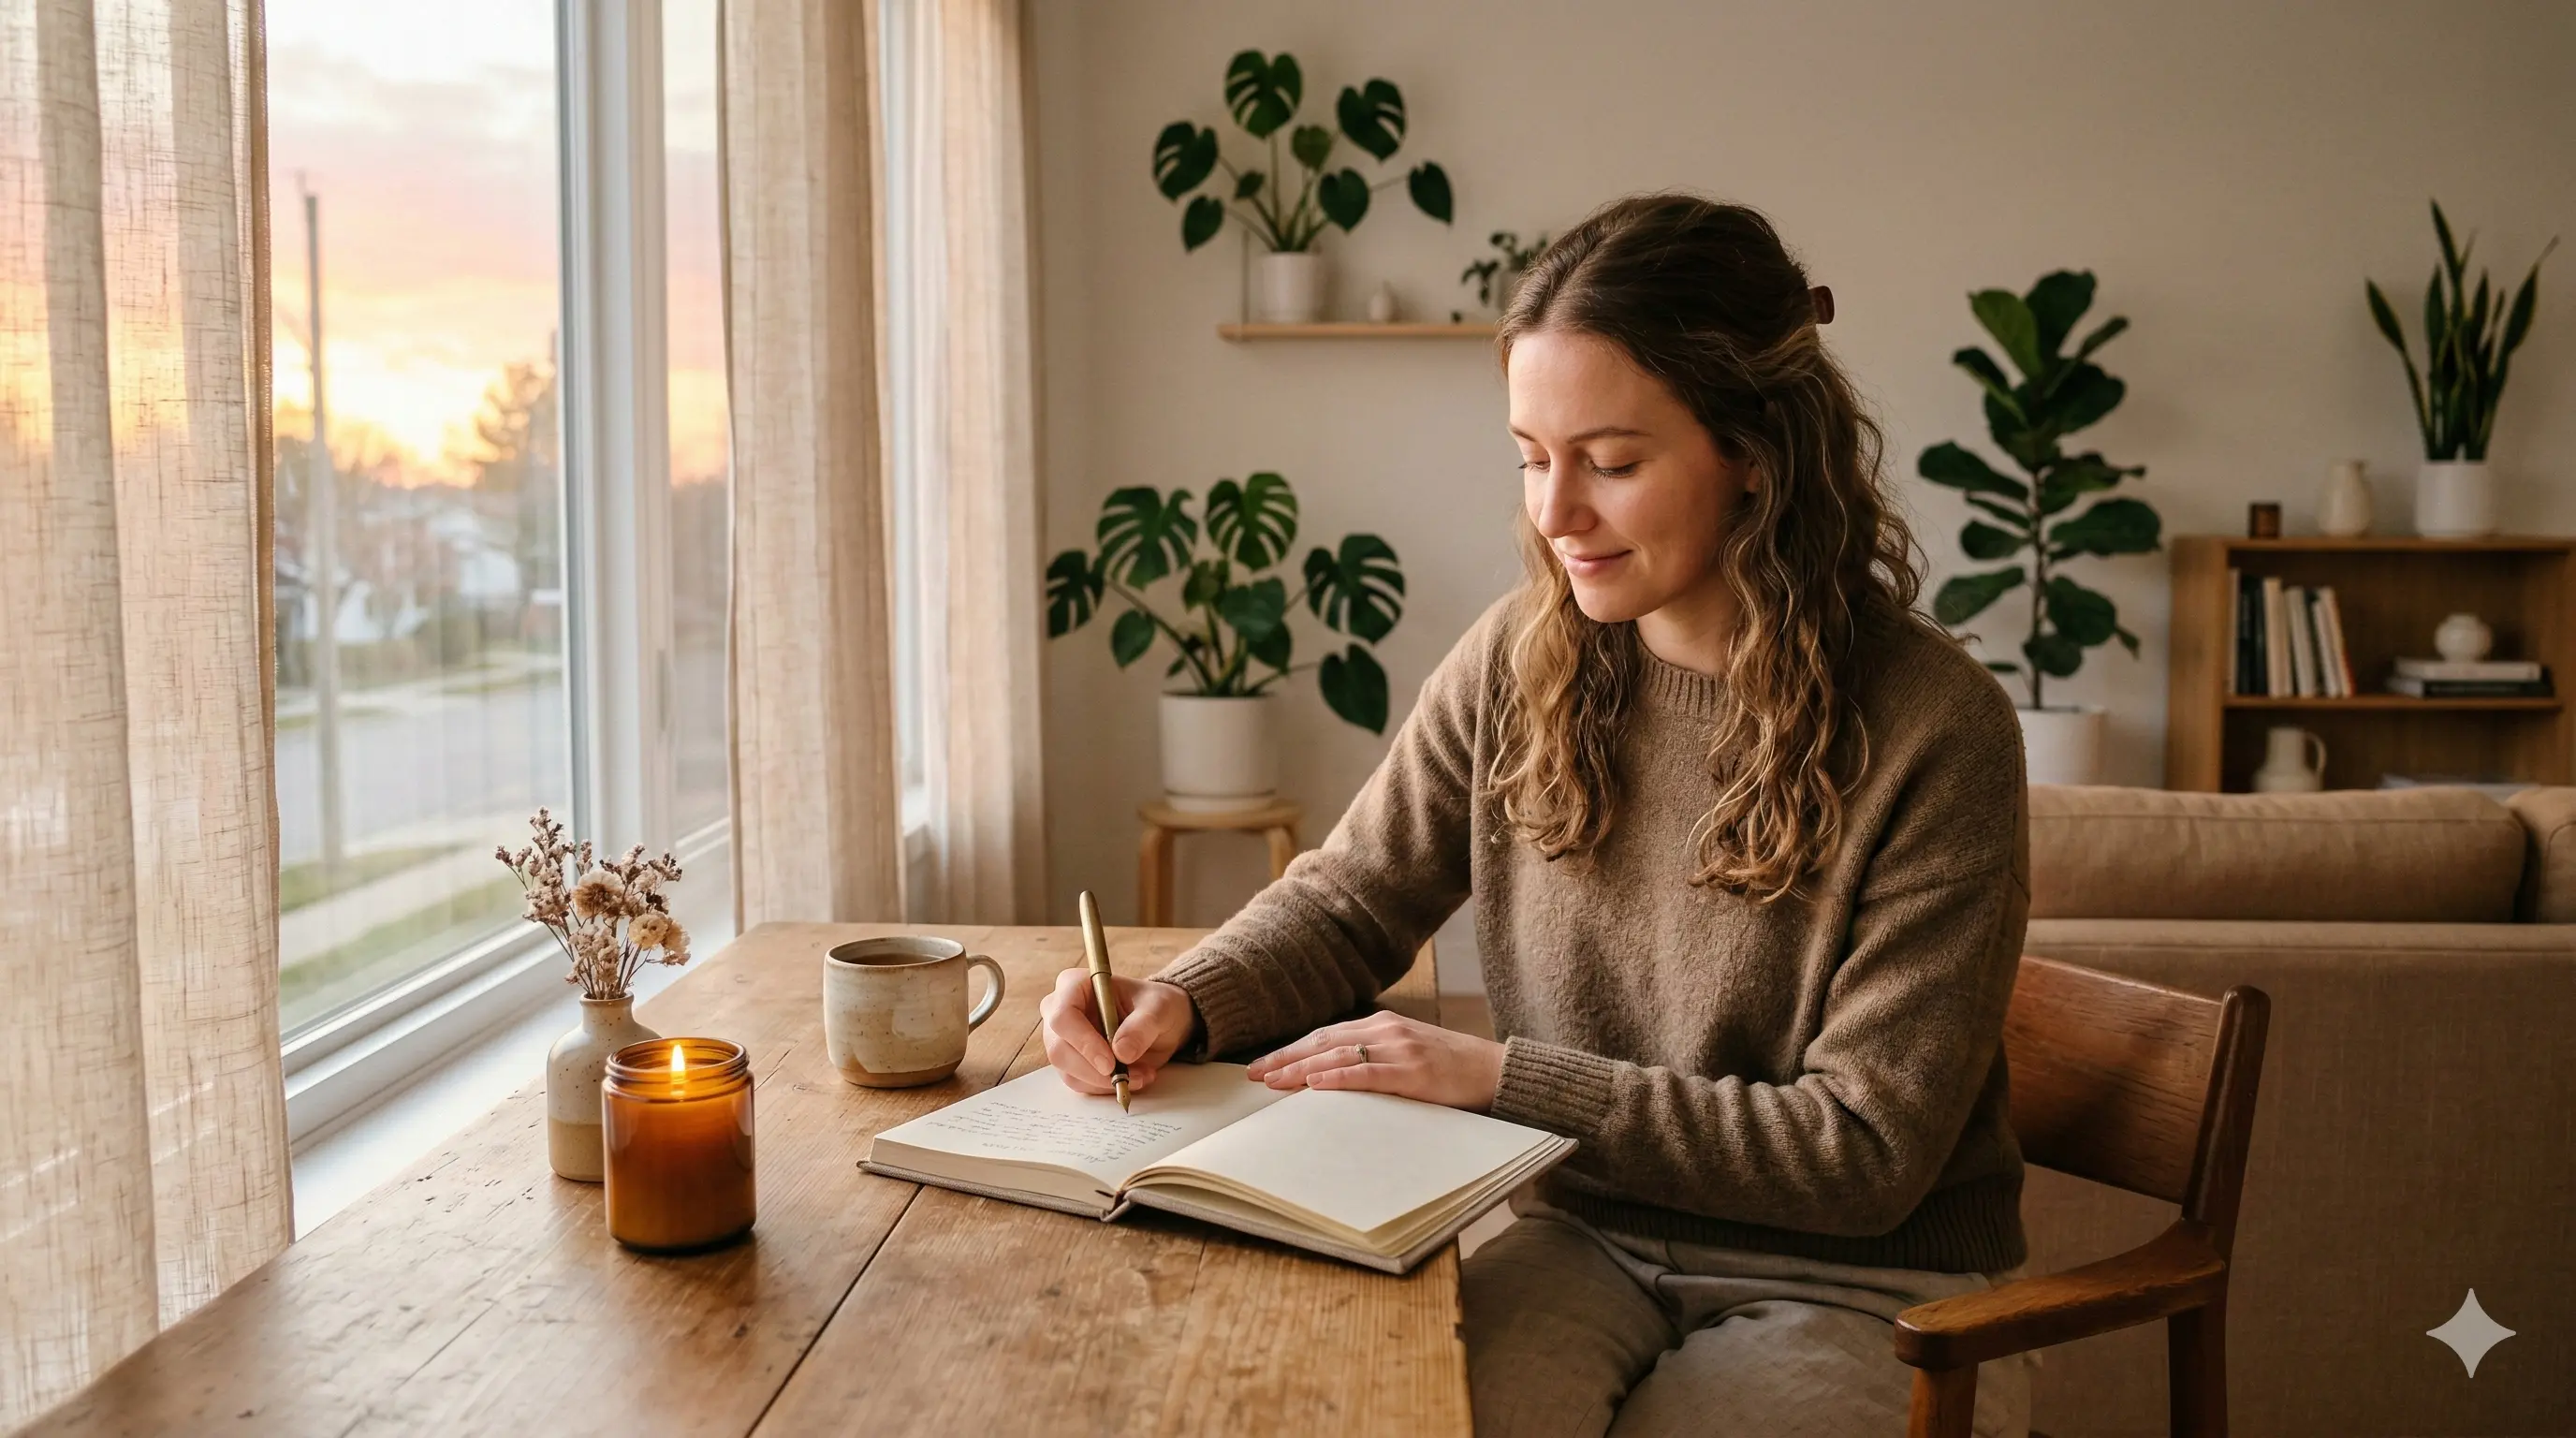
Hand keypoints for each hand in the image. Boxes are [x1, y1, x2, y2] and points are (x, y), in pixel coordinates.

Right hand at [1040, 971, 1198, 1096]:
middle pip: (1059, 1049)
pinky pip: (1079, 1083)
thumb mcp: (1158, 1009)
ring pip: (1068, 1071)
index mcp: (1074, 985)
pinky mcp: (1070, 1061)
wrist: (1158, 1022)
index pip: (1063, 1016)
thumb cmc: (1154, 1005)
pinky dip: (1106, 1087)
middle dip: (1096, 1070)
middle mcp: (1059, 1011)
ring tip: (1141, 1075)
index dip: (1083, 1042)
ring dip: (1105, 1082)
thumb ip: (1142, 1026)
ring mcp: (1062, 1039)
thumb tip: (1122, 1052)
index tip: (1110, 1062)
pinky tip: (1132, 1078)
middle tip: (1130, 1076)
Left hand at [1246, 1012, 1505, 1111]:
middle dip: (1285, 1059)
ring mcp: (1399, 1048)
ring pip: (1337, 1055)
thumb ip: (1375, 1058)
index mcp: (1382, 1025)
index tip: (1263, 1065)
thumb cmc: (1451, 1069)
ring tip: (1272, 1083)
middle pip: (1322, 1042)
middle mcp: (1385, 1030)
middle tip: (1253, 1076)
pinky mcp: (1413, 1071)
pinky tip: (1315, 1084)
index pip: (1325, 1035)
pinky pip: (1366, 1073)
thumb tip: (1334, 1076)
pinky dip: (1337, 1077)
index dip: (1292, 1050)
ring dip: (1300, 1069)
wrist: (1494, 1072)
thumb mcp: (1408, 1054)